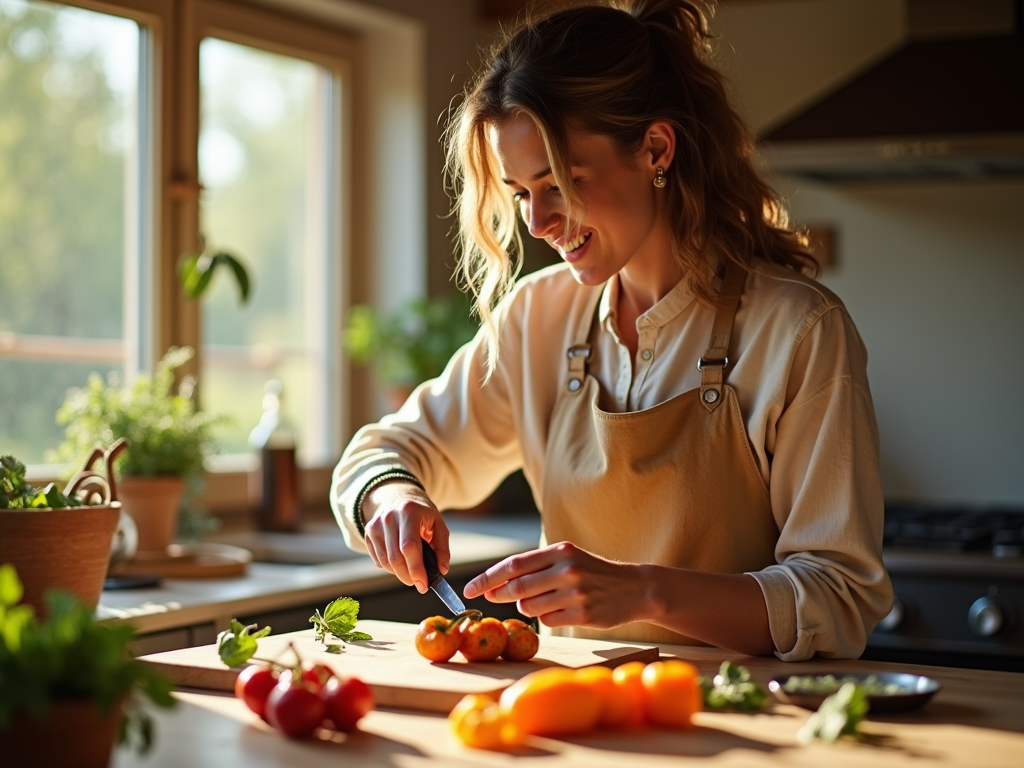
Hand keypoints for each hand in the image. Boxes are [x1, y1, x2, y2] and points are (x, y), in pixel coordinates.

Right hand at [362, 481, 449, 593]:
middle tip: (420, 584)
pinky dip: (391, 568)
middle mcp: (389, 517)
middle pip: (395, 558)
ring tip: (412, 572)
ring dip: (400, 574)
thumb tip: (441, 570)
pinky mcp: (368, 533)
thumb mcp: (438, 524)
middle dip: (408, 576)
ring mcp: (375, 525)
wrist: (399, 498)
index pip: (409, 547)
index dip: (416, 569)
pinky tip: (401, 562)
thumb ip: (442, 548)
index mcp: (409, 512)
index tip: (424, 584)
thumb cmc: (421, 514)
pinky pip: (378, 560)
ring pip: (385, 562)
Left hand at [462, 541, 646, 629]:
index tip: (469, 588)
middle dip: (499, 594)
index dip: (487, 578)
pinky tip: (561, 610)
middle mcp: (567, 569)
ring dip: (527, 607)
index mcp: (560, 550)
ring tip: (545, 600)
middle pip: (517, 587)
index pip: (514, 564)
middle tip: (491, 598)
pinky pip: (547, 621)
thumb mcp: (568, 559)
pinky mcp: (582, 614)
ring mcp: (575, 593)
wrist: (634, 588)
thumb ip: (536, 567)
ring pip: (529, 607)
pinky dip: (546, 617)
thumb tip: (497, 584)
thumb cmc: (593, 572)